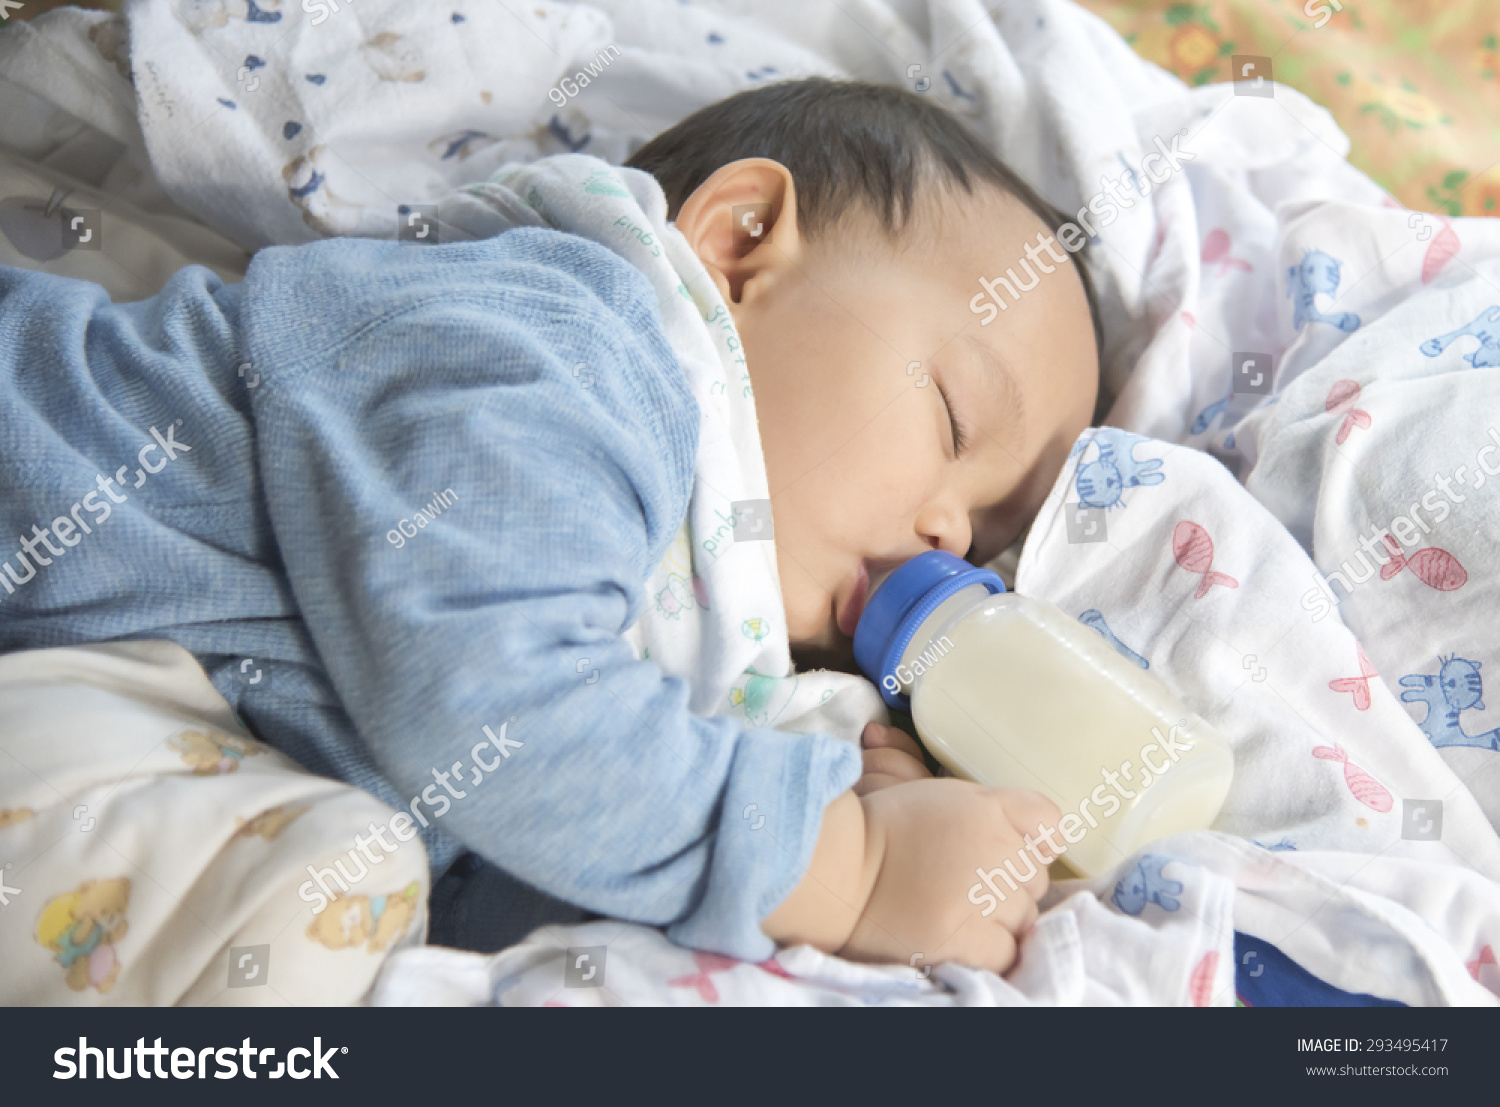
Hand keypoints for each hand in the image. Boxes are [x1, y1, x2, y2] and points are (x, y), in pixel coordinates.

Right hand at [763, 720, 1060, 974]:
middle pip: (1036, 875)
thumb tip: (1052, 841)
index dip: (1030, 839)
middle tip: (959, 878)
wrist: (837, 873)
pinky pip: (1006, 951)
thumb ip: (1000, 811)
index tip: (1001, 849)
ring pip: (1025, 916)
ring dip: (997, 917)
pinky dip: (988, 949)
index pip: (1049, 823)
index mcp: (987, 808)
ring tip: (953, 907)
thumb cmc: (888, 833)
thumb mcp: (945, 797)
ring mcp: (980, 898)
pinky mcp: (964, 941)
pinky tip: (957, 934)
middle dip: (1007, 879)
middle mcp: (992, 849)